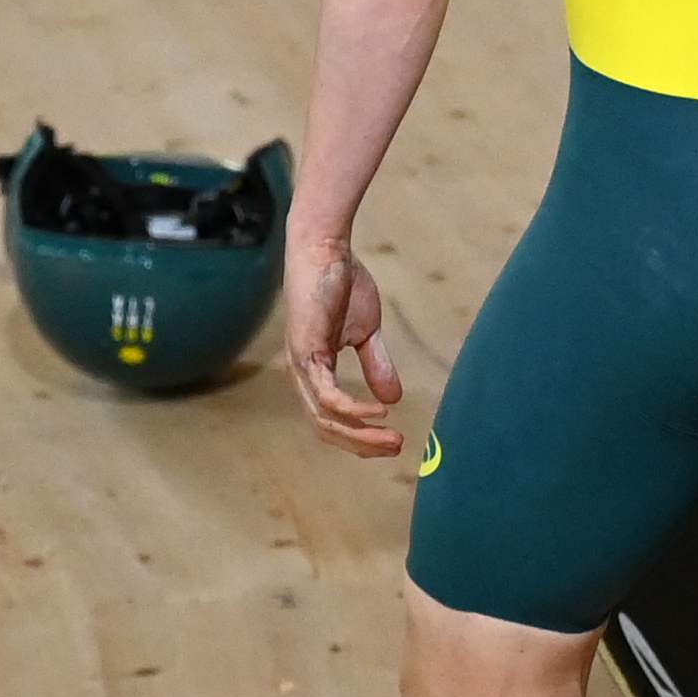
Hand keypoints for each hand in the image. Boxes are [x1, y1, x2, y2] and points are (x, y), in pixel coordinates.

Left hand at [285, 233, 409, 455]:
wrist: (326, 249)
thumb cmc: (342, 284)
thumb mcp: (367, 332)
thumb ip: (377, 364)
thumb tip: (393, 399)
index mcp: (314, 372)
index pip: (331, 419)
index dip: (360, 437)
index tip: (393, 441)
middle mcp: (302, 375)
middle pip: (326, 427)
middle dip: (362, 444)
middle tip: (396, 447)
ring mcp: (301, 365)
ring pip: (325, 418)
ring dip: (360, 434)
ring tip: (392, 437)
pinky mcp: (305, 351)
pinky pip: (327, 395)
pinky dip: (352, 409)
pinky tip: (378, 413)